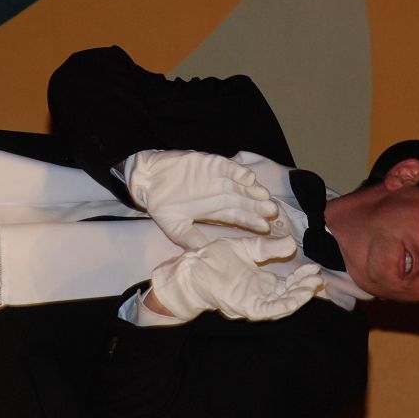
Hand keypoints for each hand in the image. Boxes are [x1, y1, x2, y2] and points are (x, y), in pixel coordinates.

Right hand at [127, 150, 277, 247]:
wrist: (147, 179)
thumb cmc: (161, 204)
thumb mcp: (176, 227)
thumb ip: (192, 240)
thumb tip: (207, 255)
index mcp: (214, 210)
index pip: (238, 217)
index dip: (251, 222)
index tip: (265, 229)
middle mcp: (219, 193)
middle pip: (243, 201)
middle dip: (257, 206)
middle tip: (272, 211)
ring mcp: (216, 177)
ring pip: (240, 184)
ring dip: (252, 189)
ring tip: (264, 195)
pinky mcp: (210, 163)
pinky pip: (228, 167)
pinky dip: (238, 171)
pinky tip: (248, 178)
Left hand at [149, 236, 322, 321]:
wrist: (193, 267)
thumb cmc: (214, 258)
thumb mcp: (246, 248)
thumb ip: (267, 248)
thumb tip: (291, 243)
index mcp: (260, 281)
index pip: (287, 283)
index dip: (302, 278)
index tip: (314, 268)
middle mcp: (259, 294)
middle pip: (288, 295)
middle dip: (305, 288)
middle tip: (318, 278)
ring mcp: (253, 302)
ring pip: (282, 305)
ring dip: (298, 297)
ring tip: (313, 286)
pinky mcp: (245, 307)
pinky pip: (268, 310)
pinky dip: (283, 305)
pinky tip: (296, 297)